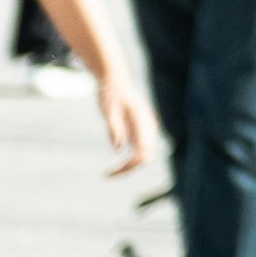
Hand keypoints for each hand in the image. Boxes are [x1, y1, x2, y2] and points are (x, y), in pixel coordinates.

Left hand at [88, 53, 149, 171]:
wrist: (115, 81)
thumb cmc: (110, 94)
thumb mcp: (108, 110)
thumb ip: (114, 128)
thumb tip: (118, 149)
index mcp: (142, 120)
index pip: (143, 150)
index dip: (131, 164)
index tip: (113, 170)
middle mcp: (148, 126)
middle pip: (146, 156)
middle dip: (130, 168)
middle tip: (109, 175)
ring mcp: (146, 128)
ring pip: (144, 154)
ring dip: (130, 166)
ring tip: (111, 173)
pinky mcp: (141, 130)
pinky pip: (140, 150)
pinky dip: (130, 160)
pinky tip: (117, 165)